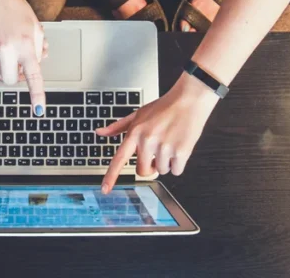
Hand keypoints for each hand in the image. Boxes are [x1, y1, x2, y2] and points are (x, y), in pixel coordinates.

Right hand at [0, 0, 48, 113]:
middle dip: (13, 76)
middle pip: (9, 79)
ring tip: (5, 49)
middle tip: (16, 63)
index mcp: (26, 45)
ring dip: (2, 67)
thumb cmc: (16, 10)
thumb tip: (37, 64)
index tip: (39, 110)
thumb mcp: (35, 28)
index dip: (37, 95)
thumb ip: (38, 49)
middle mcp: (7, 48)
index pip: (33, 76)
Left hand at [96, 73, 218, 192]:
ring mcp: (164, 147)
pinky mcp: (180, 152)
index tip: (105, 189)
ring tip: (170, 143)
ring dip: (166, 162)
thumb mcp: (138, 114)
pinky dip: (179, 163)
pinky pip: (176, 171)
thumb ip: (118, 126)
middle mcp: (147, 141)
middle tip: (157, 152)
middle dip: (150, 166)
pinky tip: (179, 147)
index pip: (119, 159)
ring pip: (161, 171)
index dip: (111, 176)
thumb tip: (100, 132)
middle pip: (143, 171)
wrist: (189, 99)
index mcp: (135, 133)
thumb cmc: (164, 107)